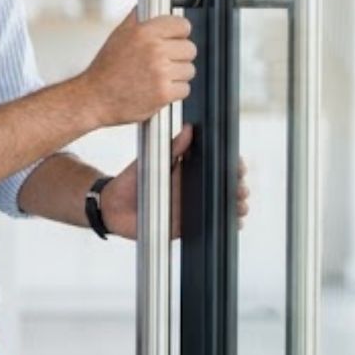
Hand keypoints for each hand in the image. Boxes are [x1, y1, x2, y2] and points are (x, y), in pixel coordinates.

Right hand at [79, 11, 195, 126]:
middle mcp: (154, 50)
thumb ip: (138, 18)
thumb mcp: (118, 35)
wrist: (95, 98)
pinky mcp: (164, 93)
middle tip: (163, 61)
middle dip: (178, 56)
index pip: (182, 25)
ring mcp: (160, 73)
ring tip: (157, 77)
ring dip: (177, 75)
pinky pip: (184, 89)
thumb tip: (150, 5)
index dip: (179, 33)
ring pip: (189, 70)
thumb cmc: (105, 69)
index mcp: (143, 33)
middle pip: (189, 49)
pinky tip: (157, 89)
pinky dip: (174, 92)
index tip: (175, 39)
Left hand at [99, 126, 250, 238]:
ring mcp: (191, 208)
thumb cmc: (132, 180)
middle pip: (224, 188)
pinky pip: (209, 226)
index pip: (216, 168)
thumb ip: (172, 148)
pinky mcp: (186, 226)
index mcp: (187, 172)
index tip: (240, 166)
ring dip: (236, 206)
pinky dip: (224, 224)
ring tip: (240, 205)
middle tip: (241, 188)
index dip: (232, 167)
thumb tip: (189, 129)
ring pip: (222, 207)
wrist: (113, 206)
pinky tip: (234, 222)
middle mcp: (192, 190)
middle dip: (238, 188)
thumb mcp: (152, 161)